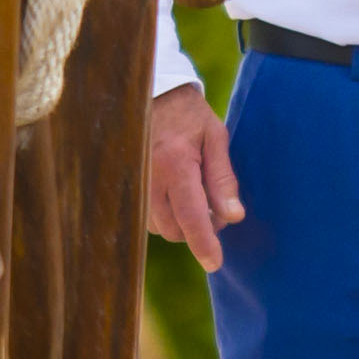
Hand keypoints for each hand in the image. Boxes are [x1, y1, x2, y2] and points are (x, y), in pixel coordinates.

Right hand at [145, 85, 242, 270]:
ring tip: (192, 193)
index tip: (215, 264)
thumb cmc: (187, 115)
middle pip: (175, 230)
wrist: (148, 94)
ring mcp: (133, 184)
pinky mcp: (124, 187)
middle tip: (213, 205)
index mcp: (176, 165)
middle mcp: (149, 179)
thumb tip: (234, 217)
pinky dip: (164, 215)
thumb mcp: (215, 137)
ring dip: (179, 222)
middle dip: (197, 229)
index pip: (192, 218)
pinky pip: (146, 217)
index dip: (204, 245)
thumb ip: (223, 178)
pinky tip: (173, 193)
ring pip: (159, 227)